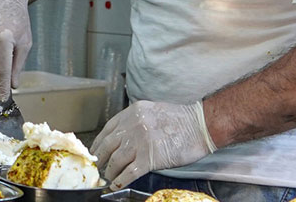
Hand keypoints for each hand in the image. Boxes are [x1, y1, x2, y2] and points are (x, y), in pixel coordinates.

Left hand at [90, 100, 216, 189]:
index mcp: (133, 112)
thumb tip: (123, 135)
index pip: (108, 128)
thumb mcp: (152, 110)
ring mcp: (140, 142)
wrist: (200, 126)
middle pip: (107, 145)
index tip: (96, 150)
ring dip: (110, 171)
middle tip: (98, 166)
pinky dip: (120, 180)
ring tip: (109, 177)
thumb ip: (136, 120)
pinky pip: (128, 173)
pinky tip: (116, 184)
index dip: (99, 142)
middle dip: (100, 158)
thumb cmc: (181, 119)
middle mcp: (133, 125)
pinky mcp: (149, 159)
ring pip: (115, 160)